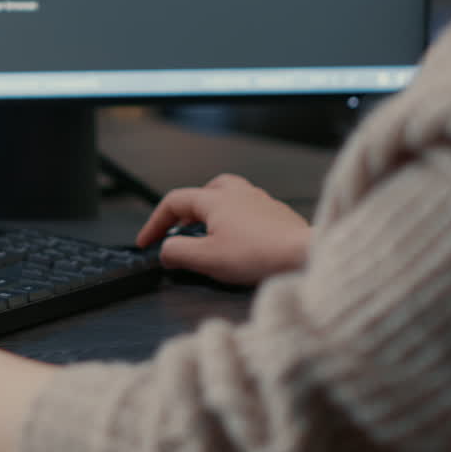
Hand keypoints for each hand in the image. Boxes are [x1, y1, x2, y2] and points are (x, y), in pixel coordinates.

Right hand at [136, 173, 310, 285]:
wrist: (303, 256)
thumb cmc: (259, 255)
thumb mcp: (206, 259)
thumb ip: (177, 253)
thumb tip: (166, 251)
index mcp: (215, 199)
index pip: (174, 202)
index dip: (155, 223)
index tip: (147, 242)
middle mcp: (238, 193)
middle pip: (202, 192)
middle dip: (185, 212)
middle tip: (178, 233)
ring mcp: (260, 200)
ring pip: (227, 197)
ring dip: (211, 214)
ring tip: (207, 236)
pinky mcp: (276, 214)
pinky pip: (247, 210)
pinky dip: (234, 221)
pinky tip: (237, 242)